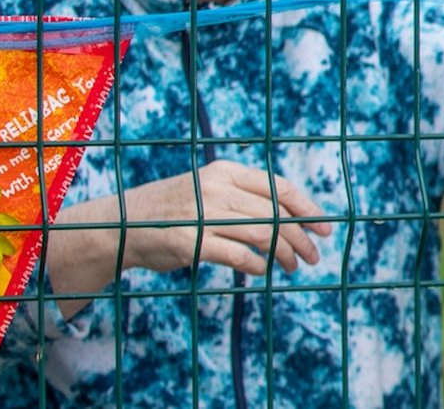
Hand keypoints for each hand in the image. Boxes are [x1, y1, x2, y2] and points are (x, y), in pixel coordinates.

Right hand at [48, 160, 332, 316]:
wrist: (119, 225)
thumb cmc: (173, 211)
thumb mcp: (210, 192)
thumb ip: (245, 200)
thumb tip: (294, 219)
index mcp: (226, 170)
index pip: (278, 187)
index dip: (307, 208)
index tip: (325, 228)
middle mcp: (216, 187)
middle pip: (275, 212)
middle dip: (301, 236)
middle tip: (313, 256)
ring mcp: (202, 213)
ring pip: (262, 233)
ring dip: (284, 253)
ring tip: (293, 267)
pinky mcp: (189, 242)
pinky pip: (237, 254)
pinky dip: (257, 265)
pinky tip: (262, 271)